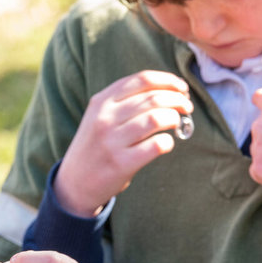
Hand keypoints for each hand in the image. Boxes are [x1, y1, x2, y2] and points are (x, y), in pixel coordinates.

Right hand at [55, 71, 192, 215]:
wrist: (75, 182)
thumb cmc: (96, 145)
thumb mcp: (100, 116)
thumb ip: (124, 100)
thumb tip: (167, 90)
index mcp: (102, 101)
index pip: (142, 80)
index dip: (168, 81)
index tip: (181, 87)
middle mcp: (106, 118)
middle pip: (153, 98)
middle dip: (177, 99)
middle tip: (186, 106)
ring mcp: (113, 141)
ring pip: (156, 119)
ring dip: (174, 118)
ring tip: (179, 122)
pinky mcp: (121, 163)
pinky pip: (155, 146)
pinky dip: (168, 142)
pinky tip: (167, 143)